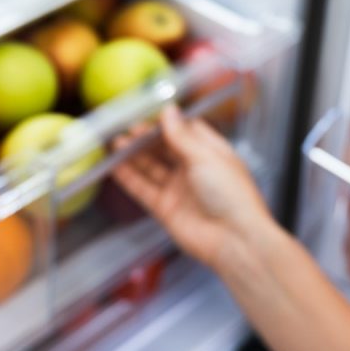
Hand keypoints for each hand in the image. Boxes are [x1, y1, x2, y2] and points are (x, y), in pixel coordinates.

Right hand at [111, 106, 280, 272]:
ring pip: (151, 168)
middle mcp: (194, 170)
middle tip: (127, 129)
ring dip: (134, 156)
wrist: (234, 240)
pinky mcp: (166, 209)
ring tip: (116, 144)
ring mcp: (179, 189)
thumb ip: (181, 136)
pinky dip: (129, 178)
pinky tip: (115, 167)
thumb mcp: (206, 157)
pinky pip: (143, 190)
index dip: (166, 123)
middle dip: (146, 139)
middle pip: (165, 149)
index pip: (185, 131)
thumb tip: (168, 111)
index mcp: (211, 153)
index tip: (147, 114)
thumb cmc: (232, 195)